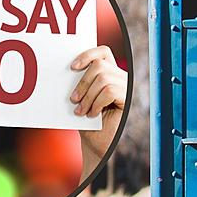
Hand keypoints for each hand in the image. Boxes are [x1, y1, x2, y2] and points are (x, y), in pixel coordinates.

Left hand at [70, 46, 127, 179]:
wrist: (97, 144)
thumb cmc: (88, 123)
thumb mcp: (82, 99)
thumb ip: (80, 83)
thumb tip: (68, 69)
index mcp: (110, 74)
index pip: (103, 52)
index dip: (87, 54)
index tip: (72, 67)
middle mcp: (121, 78)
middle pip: (100, 65)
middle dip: (82, 83)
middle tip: (74, 99)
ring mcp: (126, 88)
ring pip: (103, 78)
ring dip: (88, 96)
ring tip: (82, 110)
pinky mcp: (128, 99)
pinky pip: (109, 91)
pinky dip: (97, 103)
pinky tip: (93, 114)